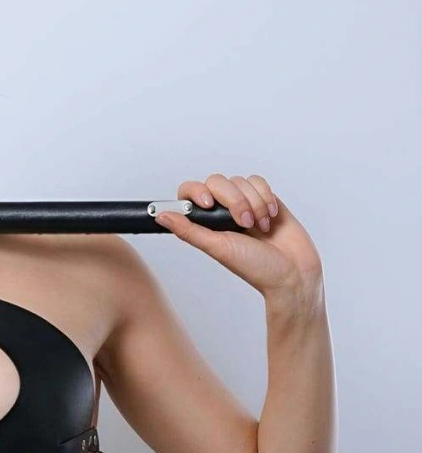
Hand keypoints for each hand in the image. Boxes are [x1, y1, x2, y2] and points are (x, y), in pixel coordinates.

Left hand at [154, 173, 322, 301]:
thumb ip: (189, 231)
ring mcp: (244, 203)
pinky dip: (265, 198)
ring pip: (240, 181)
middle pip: (217, 182)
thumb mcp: (218, 249)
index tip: (209, 205)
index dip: (197, 192)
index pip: (189, 192)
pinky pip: (259, 181)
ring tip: (260, 227)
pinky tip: (271, 218)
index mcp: (206, 223)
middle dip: (234, 201)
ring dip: (253, 203)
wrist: (292, 271)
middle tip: (244, 225)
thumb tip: (161, 216)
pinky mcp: (264, 198)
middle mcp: (222, 211)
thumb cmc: (255, 267)